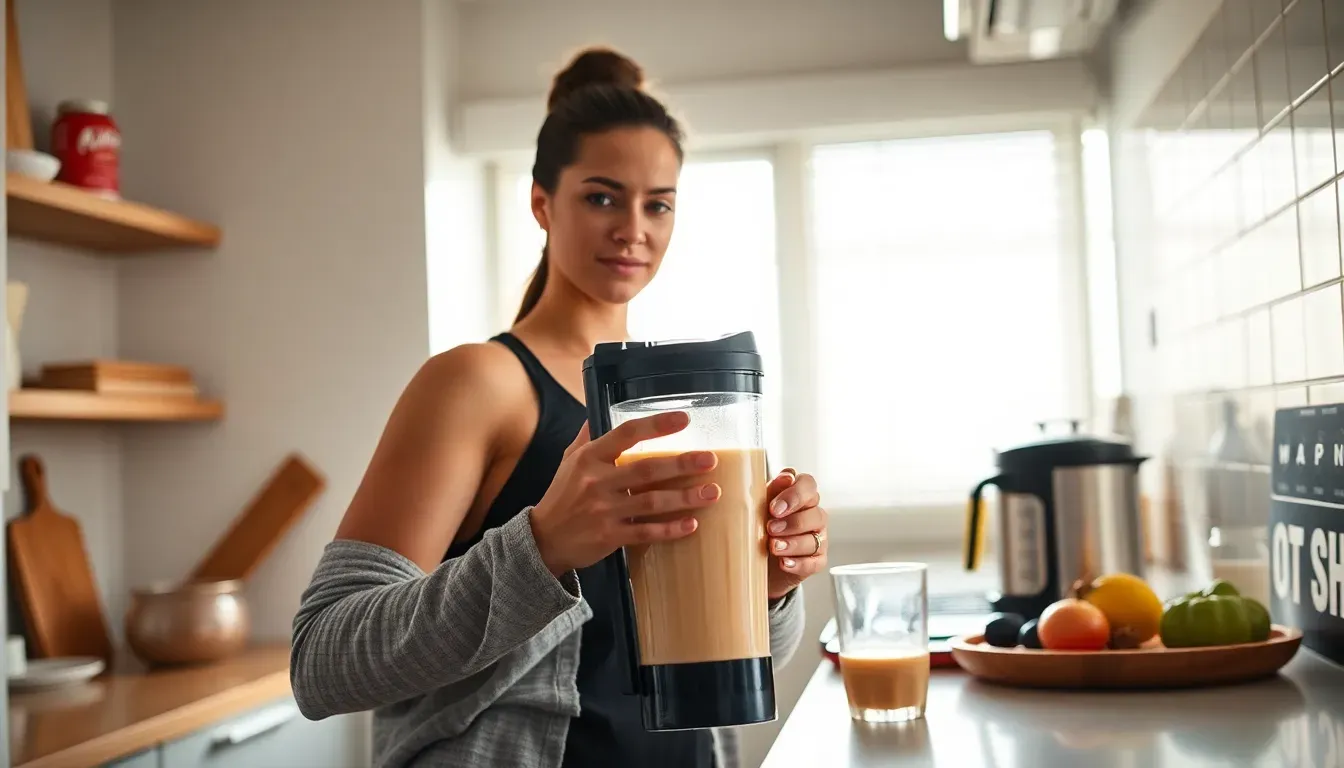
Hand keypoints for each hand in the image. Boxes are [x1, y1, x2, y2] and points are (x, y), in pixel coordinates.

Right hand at [530, 411, 721, 575]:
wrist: (543, 540)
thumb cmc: (562, 495)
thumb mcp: (568, 460)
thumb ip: (588, 436)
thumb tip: (601, 409)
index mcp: (589, 458)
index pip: (625, 434)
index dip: (656, 426)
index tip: (683, 419)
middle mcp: (597, 482)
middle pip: (646, 470)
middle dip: (681, 464)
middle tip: (709, 460)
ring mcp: (604, 511)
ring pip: (651, 502)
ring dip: (684, 497)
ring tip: (711, 492)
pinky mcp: (609, 537)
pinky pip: (646, 532)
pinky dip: (670, 529)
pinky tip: (691, 524)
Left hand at [764, 469, 827, 599]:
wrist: (754, 560)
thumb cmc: (757, 526)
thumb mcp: (758, 506)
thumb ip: (771, 490)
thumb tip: (786, 477)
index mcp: (800, 495)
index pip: (808, 485)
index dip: (794, 494)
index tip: (774, 508)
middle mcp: (813, 514)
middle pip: (815, 513)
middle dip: (792, 522)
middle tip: (770, 529)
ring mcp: (818, 538)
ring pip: (815, 539)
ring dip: (793, 543)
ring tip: (773, 547)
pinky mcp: (817, 561)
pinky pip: (814, 562)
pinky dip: (798, 563)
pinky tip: (784, 563)